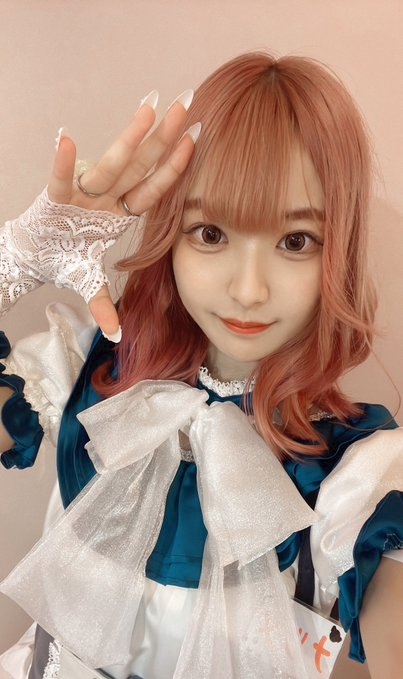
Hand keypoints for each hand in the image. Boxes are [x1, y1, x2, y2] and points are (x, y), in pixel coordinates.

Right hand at [47, 90, 198, 338]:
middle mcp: (104, 199)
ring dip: (127, 141)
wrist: (30, 257)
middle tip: (185, 104)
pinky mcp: (53, 200)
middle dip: (161, 137)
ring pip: (108, 166)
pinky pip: (58, 182)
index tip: (196, 141)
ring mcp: (80, 196)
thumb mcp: (90, 284)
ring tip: (148, 109)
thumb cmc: (64, 259)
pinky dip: (62, 164)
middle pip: (138, 167)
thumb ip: (105, 306)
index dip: (174, 168)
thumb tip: (118, 337)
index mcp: (118, 214)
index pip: (152, 190)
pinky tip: (67, 140)